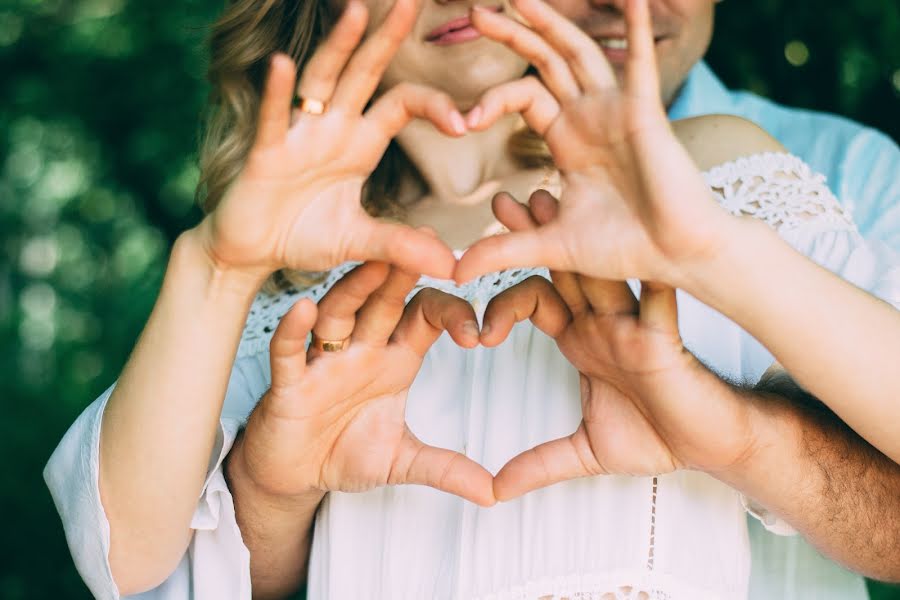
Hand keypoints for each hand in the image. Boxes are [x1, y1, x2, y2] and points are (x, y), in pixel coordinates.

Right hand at [197, 0, 464, 280]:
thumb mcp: (359, 242)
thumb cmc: (302, 235)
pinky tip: (282, 65)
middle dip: (388, 36)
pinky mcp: (267, 154)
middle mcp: (332, 128)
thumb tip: (450, 265)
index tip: (465, 124)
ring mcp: (298, 136)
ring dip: (338, 47)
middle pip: (365, 73)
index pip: (402, 104)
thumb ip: (401, 246)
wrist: (250, 253)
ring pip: (321, 81)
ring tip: (358, 10)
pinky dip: (278, 93)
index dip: (434, 106)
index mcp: (359, 142)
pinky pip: (275, 119)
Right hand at [237, 261, 494, 506]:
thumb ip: (446, 469)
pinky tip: (303, 308)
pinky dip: (294, 329)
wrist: (291, 475)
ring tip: (375, 261)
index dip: (452, 314)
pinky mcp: (289, 382)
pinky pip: (289, 350)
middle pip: (384, 299)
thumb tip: (493, 493)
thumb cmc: (343, 453)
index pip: (426, 315)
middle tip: (429, 243)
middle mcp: (361, 348)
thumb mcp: (401, 461)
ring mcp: (323, 360)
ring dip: (356, 287)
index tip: (478, 334)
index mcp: (394, 358)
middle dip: (404, 273)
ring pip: (339, 312)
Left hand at [456, 0, 734, 284]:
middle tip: (477, 12)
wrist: (675, 256)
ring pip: (579, 53)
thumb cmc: (624, 248)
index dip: (490, 101)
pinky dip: (637, 28)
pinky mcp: (645, 112)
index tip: (463, 122)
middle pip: (545, 62)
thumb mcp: (550, 246)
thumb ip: (503, 250)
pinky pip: (641, 62)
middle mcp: (591, 117)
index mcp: (568, 139)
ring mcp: (618, 110)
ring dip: (551, 22)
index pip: (523, 97)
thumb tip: (456, 273)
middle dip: (513, 35)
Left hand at [480, 193, 757, 500]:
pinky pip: (655, 300)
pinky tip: (628, 246)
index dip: (502, 302)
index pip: (535, 301)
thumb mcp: (584, 452)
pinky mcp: (664, 338)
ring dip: (574, 237)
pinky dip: (643, 277)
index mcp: (582, 340)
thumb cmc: (656, 437)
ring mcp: (634, 324)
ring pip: (598, 271)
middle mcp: (604, 323)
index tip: (477, 335)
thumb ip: (538, 464)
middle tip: (501, 202)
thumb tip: (494, 492)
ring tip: (547, 199)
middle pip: (562, 269)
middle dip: (532, 236)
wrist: (710, 445)